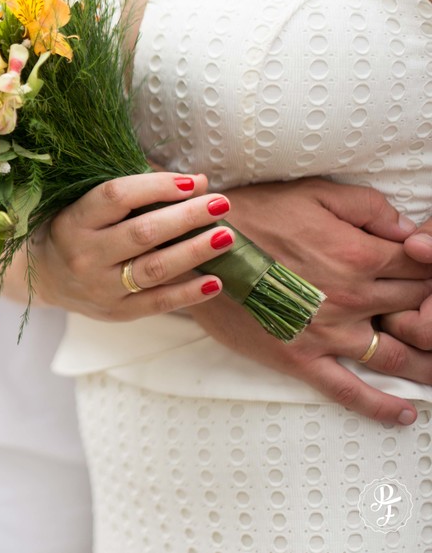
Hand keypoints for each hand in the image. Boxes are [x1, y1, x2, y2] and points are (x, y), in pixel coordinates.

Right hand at [8, 171, 229, 319]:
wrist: (44, 278)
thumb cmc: (75, 231)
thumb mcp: (91, 206)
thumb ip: (139, 193)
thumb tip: (200, 183)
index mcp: (74, 221)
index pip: (117, 196)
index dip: (157, 186)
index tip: (191, 182)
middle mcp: (85, 255)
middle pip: (142, 234)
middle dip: (187, 217)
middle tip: (221, 203)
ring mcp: (100, 287)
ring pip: (155, 269)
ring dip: (194, 251)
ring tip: (225, 236)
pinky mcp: (116, 311)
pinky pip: (158, 302)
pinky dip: (189, 292)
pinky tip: (216, 280)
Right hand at [187, 178, 431, 424]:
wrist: (197, 248)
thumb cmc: (252, 215)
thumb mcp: (312, 193)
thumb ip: (368, 207)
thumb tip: (407, 230)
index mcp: (358, 254)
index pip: (421, 266)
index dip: (430, 265)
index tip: (425, 266)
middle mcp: (352, 297)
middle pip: (415, 307)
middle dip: (430, 306)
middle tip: (428, 308)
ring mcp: (328, 333)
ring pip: (397, 355)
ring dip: (426, 362)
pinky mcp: (300, 357)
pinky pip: (347, 390)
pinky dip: (380, 406)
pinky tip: (403, 413)